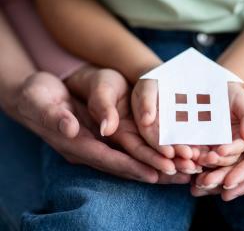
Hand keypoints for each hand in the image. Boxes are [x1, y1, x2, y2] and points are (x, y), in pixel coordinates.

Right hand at [14, 70, 189, 183]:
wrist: (33, 96)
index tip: (155, 173)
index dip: (131, 166)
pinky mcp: (102, 137)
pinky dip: (148, 153)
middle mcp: (88, 149)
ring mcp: (96, 144)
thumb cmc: (36, 96)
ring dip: (155, 165)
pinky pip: (128, 149)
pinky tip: (167, 154)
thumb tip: (70, 129)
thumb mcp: (40, 101)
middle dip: (152, 170)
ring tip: (182, 170)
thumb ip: (54, 116)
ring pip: (130, 159)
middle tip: (180, 175)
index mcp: (75, 143)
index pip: (107, 159)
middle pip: (124, 165)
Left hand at [191, 71, 243, 192]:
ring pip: (230, 165)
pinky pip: (222, 156)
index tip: (228, 184)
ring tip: (194, 182)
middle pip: (242, 170)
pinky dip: (208, 163)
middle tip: (203, 184)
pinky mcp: (236, 141)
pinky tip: (192, 167)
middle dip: (223, 178)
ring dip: (213, 174)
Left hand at [196, 82, 243, 168]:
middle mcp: (228, 146)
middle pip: (224, 159)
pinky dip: (191, 155)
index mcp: (242, 139)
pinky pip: (195, 152)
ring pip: (209, 160)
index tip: (221, 151)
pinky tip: (185, 153)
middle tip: (207, 158)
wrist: (213, 88)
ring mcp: (212, 146)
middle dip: (216, 161)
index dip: (231, 151)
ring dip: (202, 162)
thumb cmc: (233, 95)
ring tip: (195, 158)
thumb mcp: (243, 102)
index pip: (238, 149)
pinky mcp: (198, 143)